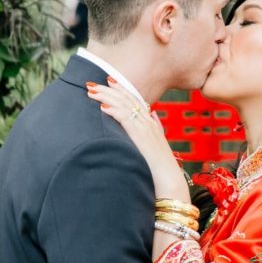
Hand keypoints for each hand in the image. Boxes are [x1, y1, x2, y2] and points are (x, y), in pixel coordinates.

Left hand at [86, 79, 188, 199]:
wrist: (169, 181)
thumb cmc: (161, 168)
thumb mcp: (159, 144)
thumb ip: (156, 128)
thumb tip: (153, 114)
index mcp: (151, 123)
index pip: (135, 100)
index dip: (121, 89)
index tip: (109, 81)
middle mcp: (149, 122)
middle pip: (127, 99)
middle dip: (108, 89)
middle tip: (92, 83)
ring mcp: (146, 128)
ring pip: (124, 105)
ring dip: (106, 97)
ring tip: (91, 91)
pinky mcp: (141, 136)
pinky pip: (126, 118)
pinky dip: (114, 111)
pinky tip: (102, 107)